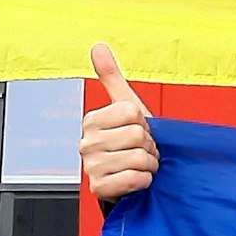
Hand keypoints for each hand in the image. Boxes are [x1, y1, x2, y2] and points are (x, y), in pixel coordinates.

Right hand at [81, 44, 158, 203]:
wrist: (130, 179)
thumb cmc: (130, 142)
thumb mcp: (125, 106)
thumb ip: (111, 77)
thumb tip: (98, 47)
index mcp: (91, 120)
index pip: (133, 112)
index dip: (144, 123)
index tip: (138, 130)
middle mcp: (86, 143)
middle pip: (137, 136)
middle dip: (149, 146)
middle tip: (141, 150)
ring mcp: (91, 167)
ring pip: (139, 158)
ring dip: (148, 164)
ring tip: (140, 164)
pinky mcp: (100, 189)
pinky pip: (136, 179)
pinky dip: (144, 181)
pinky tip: (137, 179)